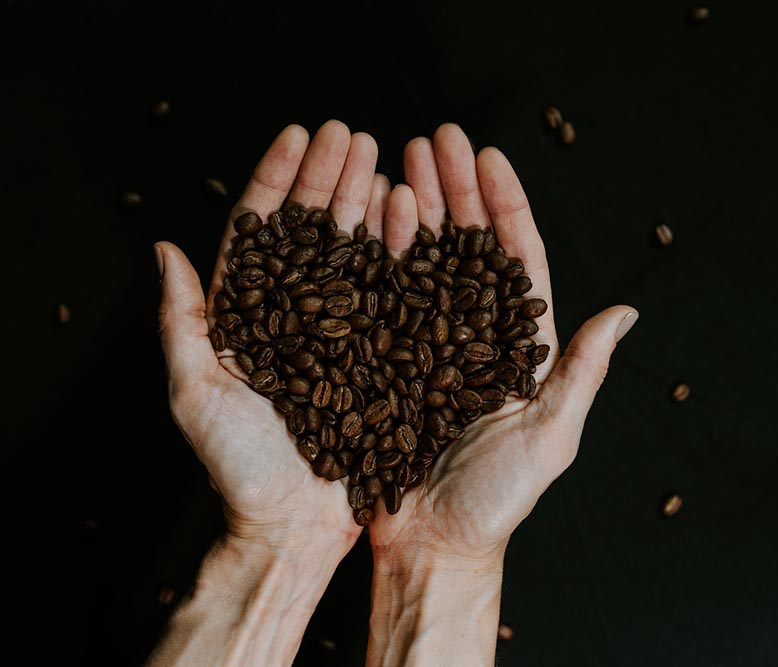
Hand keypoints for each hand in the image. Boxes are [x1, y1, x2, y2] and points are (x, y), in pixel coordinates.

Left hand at [150, 120, 388, 665]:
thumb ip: (181, 322)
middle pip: (316, 231)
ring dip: (370, 200)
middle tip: (350, 132)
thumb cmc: (242, 469)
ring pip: (359, 253)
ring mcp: (346, 330)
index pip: (264, 232)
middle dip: (330, 176)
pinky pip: (395, 294)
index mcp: (253, 316)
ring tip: (385, 155)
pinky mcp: (383, 353)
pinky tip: (411, 212)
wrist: (299, 526)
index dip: (278, 180)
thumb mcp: (198, 393)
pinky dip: (402, 251)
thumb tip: (163, 250)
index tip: (298, 135)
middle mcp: (303, 315)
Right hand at [365, 124, 636, 665]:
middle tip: (438, 137)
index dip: (505, 205)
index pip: (518, 259)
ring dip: (419, 206)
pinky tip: (376, 212)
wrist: (431, 545)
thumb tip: (629, 310)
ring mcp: (429, 342)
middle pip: (469, 245)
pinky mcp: (388, 357)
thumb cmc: (497, 500)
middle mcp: (475, 334)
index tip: (488, 155)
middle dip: (456, 188)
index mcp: (521, 346)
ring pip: (426, 259)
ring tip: (403, 158)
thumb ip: (582, 370)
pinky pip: (386, 295)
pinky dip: (383, 251)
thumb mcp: (549, 435)